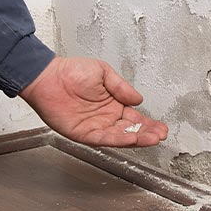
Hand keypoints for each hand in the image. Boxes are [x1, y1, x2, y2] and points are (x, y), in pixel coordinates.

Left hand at [20, 57, 168, 147]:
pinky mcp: (83, 133)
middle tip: (161, 135)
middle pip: (130, 130)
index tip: (161, 127)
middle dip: (147, 133)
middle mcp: (105, 118)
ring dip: (137, 138)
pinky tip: (132, 138)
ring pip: (120, 136)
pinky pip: (104, 138)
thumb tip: (138, 99)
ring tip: (153, 138)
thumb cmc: (71, 71)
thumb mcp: (103, 72)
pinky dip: (118, 139)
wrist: (48, 76)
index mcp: (112, 104)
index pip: (134, 117)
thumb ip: (121, 87)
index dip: (148, 123)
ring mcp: (95, 126)